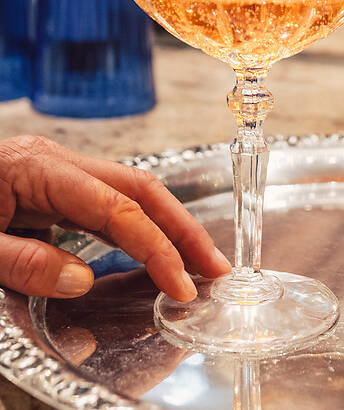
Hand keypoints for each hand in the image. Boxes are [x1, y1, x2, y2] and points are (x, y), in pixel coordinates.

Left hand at [0, 135, 230, 300]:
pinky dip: (142, 225)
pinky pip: (112, 200)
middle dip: (183, 226)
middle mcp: (59, 162)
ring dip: (170, 223)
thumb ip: (23, 262)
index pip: (117, 209)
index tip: (181, 285)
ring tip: (200, 260)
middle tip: (216, 266)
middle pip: (141, 186)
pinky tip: (157, 248)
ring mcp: (60, 170)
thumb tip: (85, 278)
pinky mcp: (57, 184)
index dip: (156, 247)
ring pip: (134, 188)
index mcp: (38, 169)